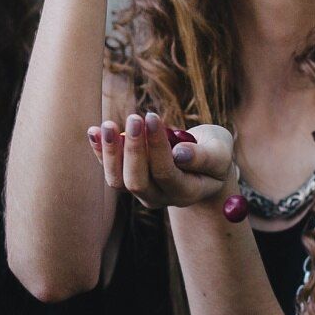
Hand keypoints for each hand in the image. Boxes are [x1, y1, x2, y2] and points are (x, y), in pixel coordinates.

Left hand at [88, 112, 235, 210]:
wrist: (203, 165)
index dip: (156, 146)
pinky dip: (100, 150)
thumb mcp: (220, 152)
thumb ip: (204, 156)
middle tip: (135, 117)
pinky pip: (109, 170)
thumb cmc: (214, 153)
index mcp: (185, 192)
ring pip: (117, 181)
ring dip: (110, 152)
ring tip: (107, 125)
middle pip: (137, 181)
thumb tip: (179, 154)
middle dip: (133, 149)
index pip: (165, 173)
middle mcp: (159, 197)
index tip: (152, 117)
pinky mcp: (127, 179)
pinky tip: (93, 131)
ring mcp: (141, 191)